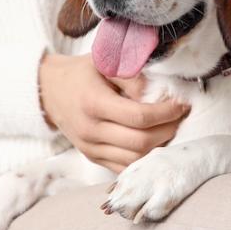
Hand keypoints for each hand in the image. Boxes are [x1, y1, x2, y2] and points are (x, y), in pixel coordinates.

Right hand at [38, 53, 188, 172]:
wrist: (49, 91)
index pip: (139, 117)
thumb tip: (157, 96)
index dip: (166, 113)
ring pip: (135, 159)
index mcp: (94, 103)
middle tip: (180, 117)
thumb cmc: (82, 73)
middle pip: (140, 142)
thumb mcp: (105, 62)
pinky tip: (155, 142)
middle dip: (168, 131)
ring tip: (171, 129)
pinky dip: (144, 158)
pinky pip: (124, 167)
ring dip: (159, 147)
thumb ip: (132, 77)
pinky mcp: (93, 158)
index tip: (181, 104)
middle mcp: (91, 130)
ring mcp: (91, 148)